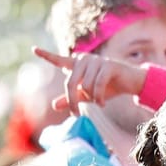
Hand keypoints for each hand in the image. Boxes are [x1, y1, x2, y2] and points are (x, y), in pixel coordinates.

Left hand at [33, 46, 147, 115]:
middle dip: (71, 101)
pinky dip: (99, 98)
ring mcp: (96, 61)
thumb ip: (71, 98)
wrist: (131, 83)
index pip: (59, 60)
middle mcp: (84, 59)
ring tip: (99, 102)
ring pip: (84, 86)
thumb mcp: (87, 95)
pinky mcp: (108, 66)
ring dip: (91, 99)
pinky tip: (103, 103)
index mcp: (77, 64)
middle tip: (75, 115)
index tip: (33, 49)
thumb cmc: (109, 87)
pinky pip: (97, 85)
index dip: (46, 55)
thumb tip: (54, 105)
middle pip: (70, 82)